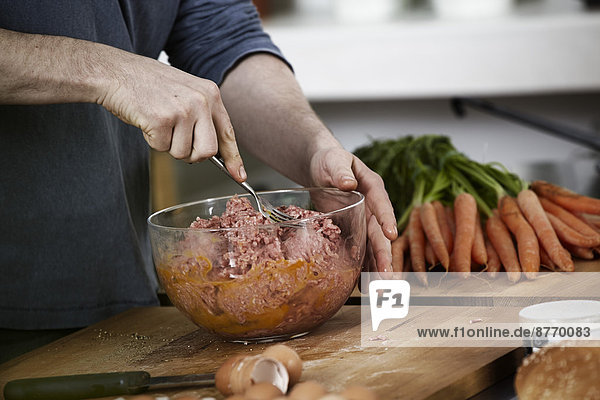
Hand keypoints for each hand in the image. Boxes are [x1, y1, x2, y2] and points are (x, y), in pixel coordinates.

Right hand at [96, 49, 245, 180]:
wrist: (116, 71)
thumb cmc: (148, 84)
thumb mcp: (186, 92)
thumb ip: (202, 116)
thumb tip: (214, 151)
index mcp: (210, 93)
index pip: (228, 133)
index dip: (233, 158)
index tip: (239, 175)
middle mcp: (201, 101)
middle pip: (208, 151)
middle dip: (192, 155)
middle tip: (177, 141)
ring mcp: (183, 110)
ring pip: (183, 153)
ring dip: (168, 145)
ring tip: (159, 122)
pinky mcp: (162, 120)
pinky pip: (162, 148)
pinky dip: (152, 140)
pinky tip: (147, 120)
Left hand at [309, 147, 397, 272]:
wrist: (322, 169)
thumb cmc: (330, 161)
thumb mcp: (334, 161)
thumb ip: (340, 171)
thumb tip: (348, 183)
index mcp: (372, 187)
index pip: (381, 204)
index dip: (387, 219)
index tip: (391, 234)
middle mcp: (372, 207)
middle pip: (380, 232)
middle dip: (384, 254)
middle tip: (387, 273)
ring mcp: (364, 220)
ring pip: (372, 246)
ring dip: (375, 266)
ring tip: (378, 287)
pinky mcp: (355, 231)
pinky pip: (360, 250)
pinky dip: (362, 266)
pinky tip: (363, 284)